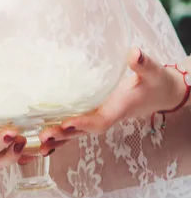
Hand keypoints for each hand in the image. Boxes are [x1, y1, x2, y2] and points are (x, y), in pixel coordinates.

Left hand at [40, 48, 186, 142]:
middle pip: (82, 131)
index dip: (84, 123)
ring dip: (58, 137)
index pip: (100, 120)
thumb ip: (143, 64)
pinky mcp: (94, 113)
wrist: (161, 93)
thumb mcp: (152, 71)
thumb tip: (135, 54)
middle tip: (43, 136)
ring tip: (37, 144)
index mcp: (119, 107)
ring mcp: (99, 116)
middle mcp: (107, 116)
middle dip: (63, 134)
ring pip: (76, 132)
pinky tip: (42, 137)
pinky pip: (76, 126)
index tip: (68, 123)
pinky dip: (60, 133)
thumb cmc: (155, 81)